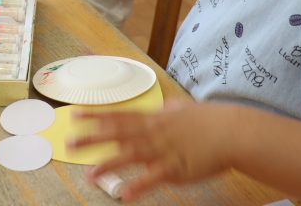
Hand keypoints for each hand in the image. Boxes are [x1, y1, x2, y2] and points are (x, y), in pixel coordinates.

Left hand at [72, 101, 237, 201]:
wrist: (231, 132)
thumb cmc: (209, 121)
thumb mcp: (183, 109)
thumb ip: (169, 110)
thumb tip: (163, 106)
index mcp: (153, 119)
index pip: (119, 116)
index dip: (96, 115)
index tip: (74, 114)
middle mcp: (153, 133)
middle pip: (117, 134)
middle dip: (92, 138)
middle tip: (69, 141)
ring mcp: (163, 151)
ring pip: (130, 156)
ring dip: (108, 165)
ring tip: (88, 175)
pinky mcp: (175, 169)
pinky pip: (152, 179)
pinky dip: (138, 186)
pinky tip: (123, 195)